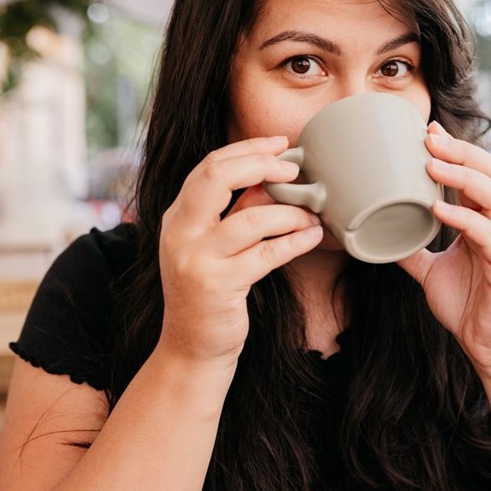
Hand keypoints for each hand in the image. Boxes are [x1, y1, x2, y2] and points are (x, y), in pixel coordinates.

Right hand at [157, 136, 322, 366]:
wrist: (192, 347)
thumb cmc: (211, 292)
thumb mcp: (217, 245)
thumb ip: (237, 212)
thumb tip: (272, 178)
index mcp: (177, 216)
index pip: (208, 165)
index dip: (247, 148)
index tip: (280, 142)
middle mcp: (180, 232)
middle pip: (217, 177)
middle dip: (261, 165)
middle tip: (294, 169)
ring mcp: (196, 258)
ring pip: (251, 219)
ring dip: (290, 213)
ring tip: (312, 215)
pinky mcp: (219, 285)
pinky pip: (267, 254)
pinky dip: (296, 242)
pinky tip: (313, 236)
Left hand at [397, 122, 490, 375]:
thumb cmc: (471, 309)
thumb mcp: (432, 273)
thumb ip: (413, 251)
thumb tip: (379, 235)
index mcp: (489, 222)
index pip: (479, 174)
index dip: (457, 150)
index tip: (427, 130)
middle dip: (461, 151)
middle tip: (428, 136)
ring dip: (464, 175)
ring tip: (432, 163)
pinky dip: (466, 218)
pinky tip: (440, 208)